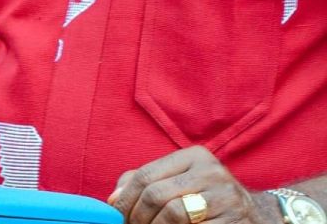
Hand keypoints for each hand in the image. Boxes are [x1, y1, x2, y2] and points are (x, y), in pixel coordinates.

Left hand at [108, 147, 275, 223]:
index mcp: (195, 156)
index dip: (126, 198)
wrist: (258, 216)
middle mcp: (212, 172)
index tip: (117, 215)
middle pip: (156, 194)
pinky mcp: (235, 223)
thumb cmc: (207, 198)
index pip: (146, 174)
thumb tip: (114, 199)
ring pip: (173, 214)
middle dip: (137, 216)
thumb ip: (145, 182)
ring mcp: (227, 198)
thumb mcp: (180, 181)